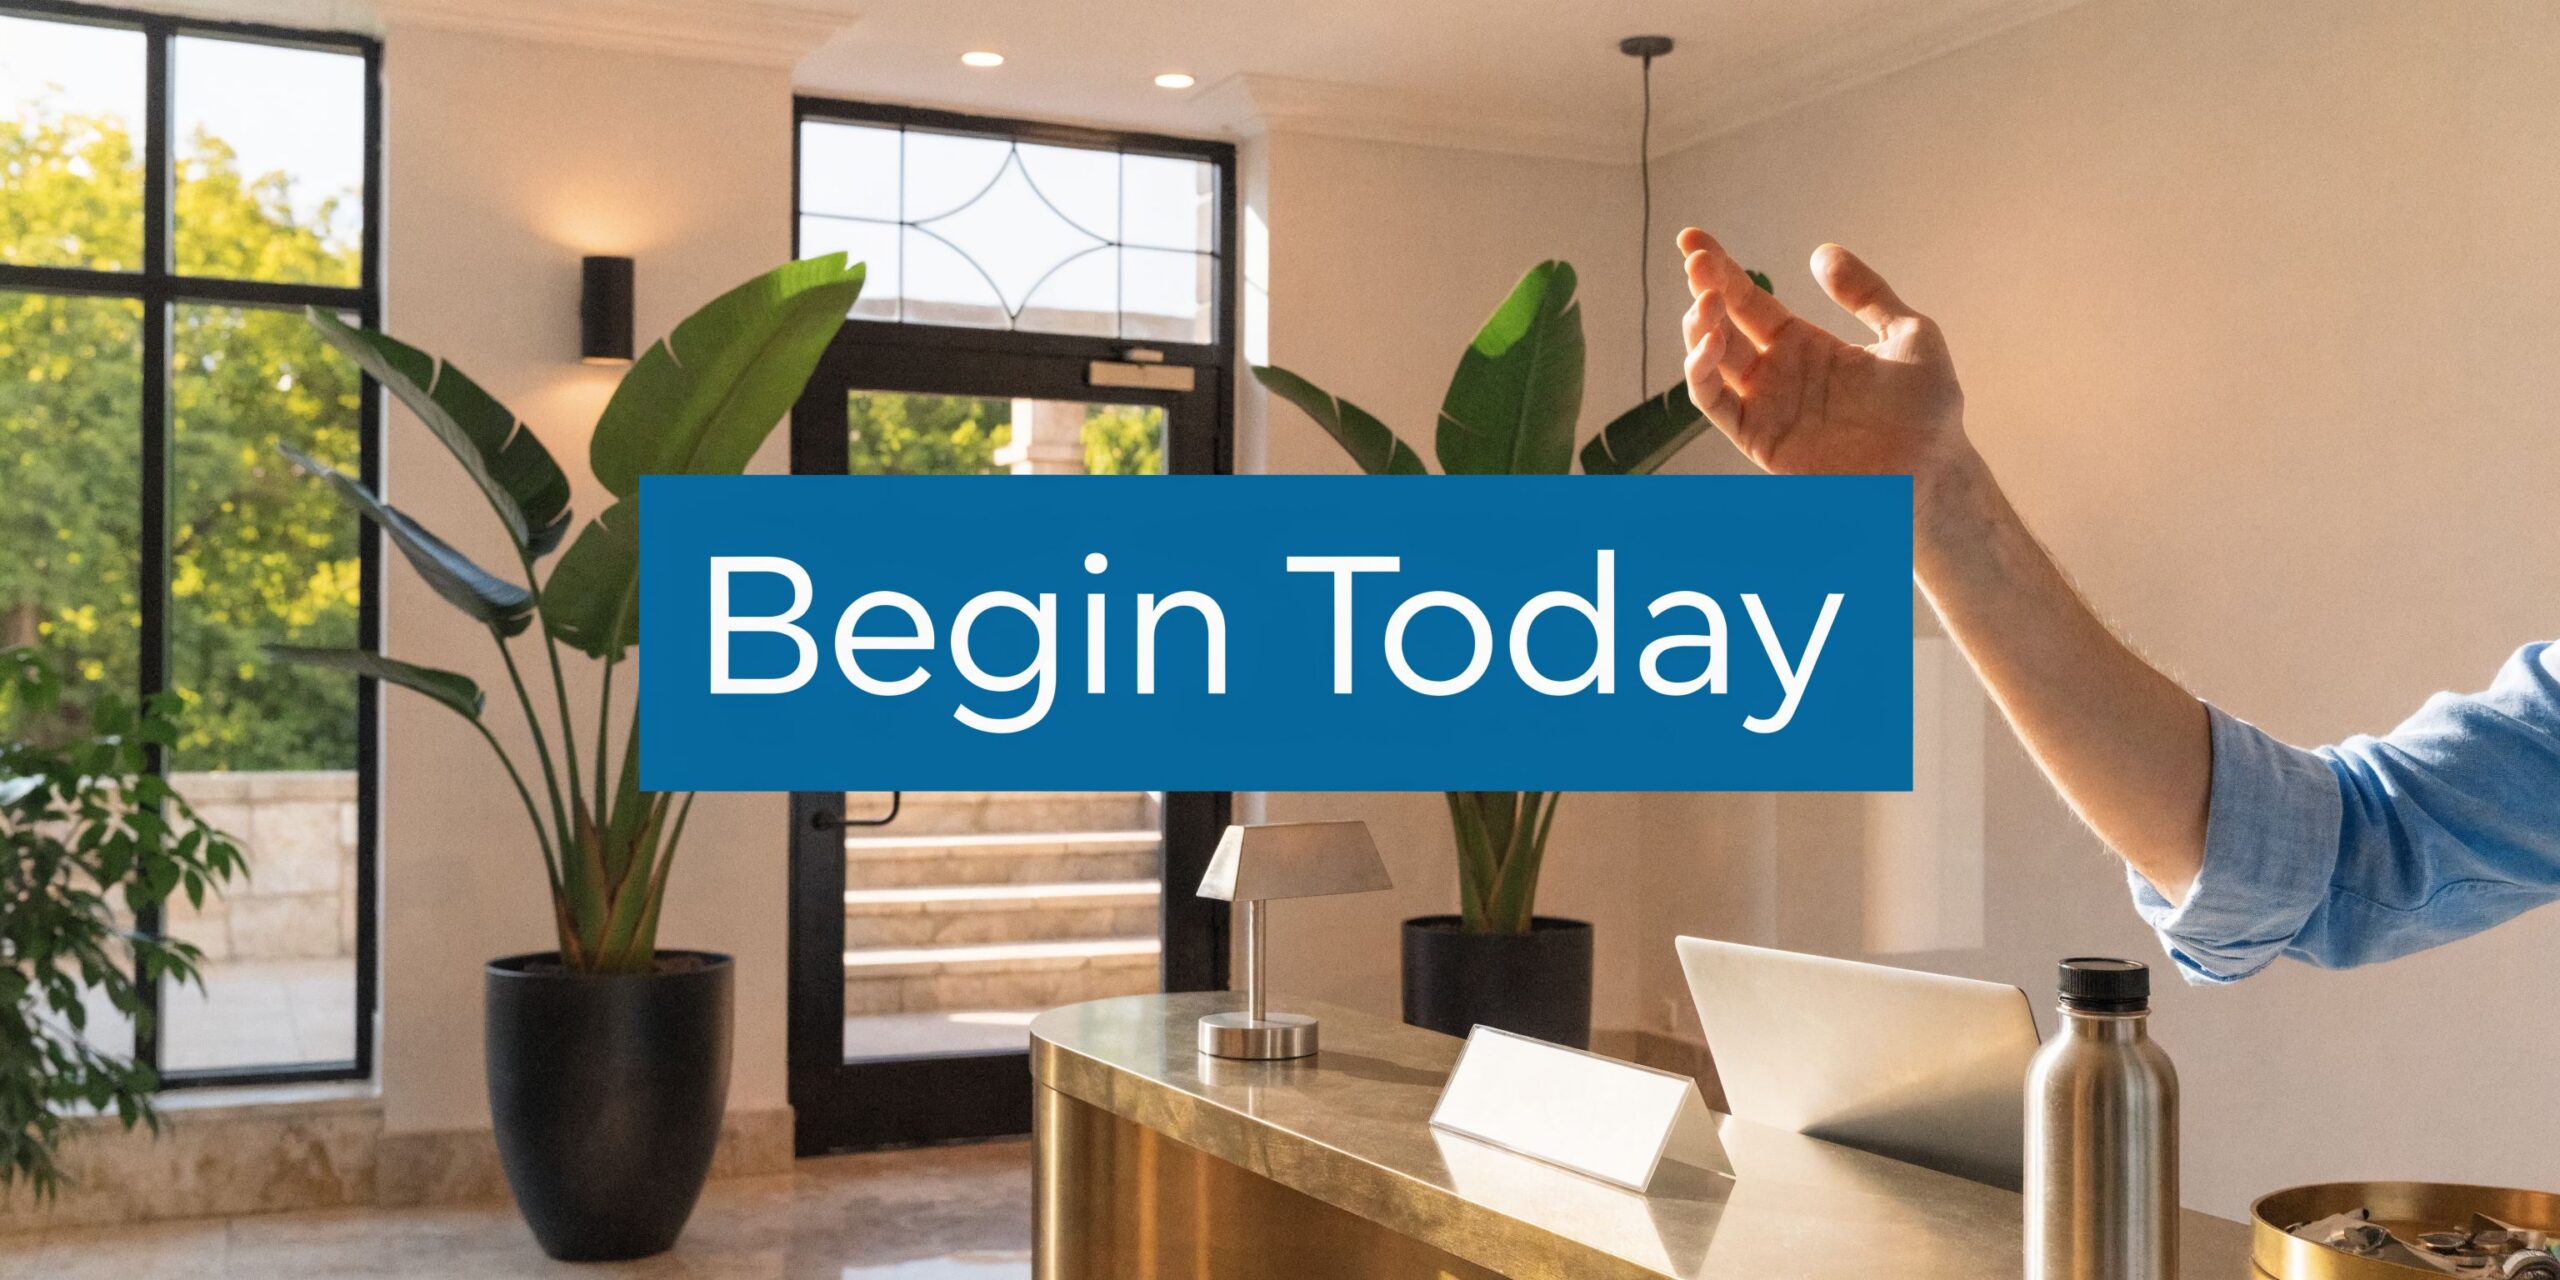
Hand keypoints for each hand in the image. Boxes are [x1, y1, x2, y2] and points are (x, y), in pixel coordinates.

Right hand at [1679, 229, 1967, 485]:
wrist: (1934, 470)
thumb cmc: (1929, 410)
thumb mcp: (1909, 333)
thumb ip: (1867, 293)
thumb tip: (1821, 252)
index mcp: (1804, 345)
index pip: (1749, 300)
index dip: (1721, 269)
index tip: (1693, 237)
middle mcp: (1777, 374)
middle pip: (1721, 324)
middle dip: (1703, 289)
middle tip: (1695, 257)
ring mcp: (1766, 407)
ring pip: (1709, 362)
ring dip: (1698, 327)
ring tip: (1706, 300)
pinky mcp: (1759, 439)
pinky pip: (1715, 404)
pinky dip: (1701, 373)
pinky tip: (1711, 343)